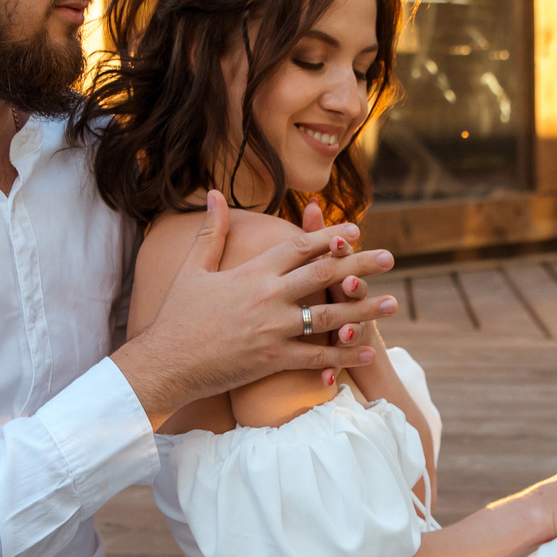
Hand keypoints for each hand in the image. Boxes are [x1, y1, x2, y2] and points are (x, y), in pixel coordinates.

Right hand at [113, 191, 398, 421]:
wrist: (164, 363)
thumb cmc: (177, 317)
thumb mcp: (192, 269)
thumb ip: (211, 231)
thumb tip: (217, 193)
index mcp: (251, 272)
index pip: (299, 246)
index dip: (329, 235)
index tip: (355, 229)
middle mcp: (267, 296)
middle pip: (323, 274)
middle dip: (360, 264)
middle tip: (390, 257)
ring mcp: (272, 329)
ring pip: (329, 315)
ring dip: (364, 308)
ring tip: (391, 304)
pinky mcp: (272, 359)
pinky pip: (316, 356)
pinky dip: (344, 353)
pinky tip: (367, 350)